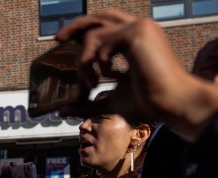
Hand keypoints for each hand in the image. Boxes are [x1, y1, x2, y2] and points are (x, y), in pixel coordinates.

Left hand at [55, 10, 206, 136]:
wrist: (169, 103)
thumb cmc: (147, 102)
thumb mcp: (109, 101)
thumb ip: (86, 104)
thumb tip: (62, 111)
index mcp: (136, 38)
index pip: (106, 23)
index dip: (85, 27)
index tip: (63, 39)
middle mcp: (139, 28)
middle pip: (99, 17)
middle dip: (75, 26)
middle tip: (57, 39)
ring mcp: (139, 27)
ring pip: (93, 35)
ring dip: (84, 62)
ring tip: (93, 83)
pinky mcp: (136, 32)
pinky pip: (99, 42)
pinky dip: (97, 62)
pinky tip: (112, 77)